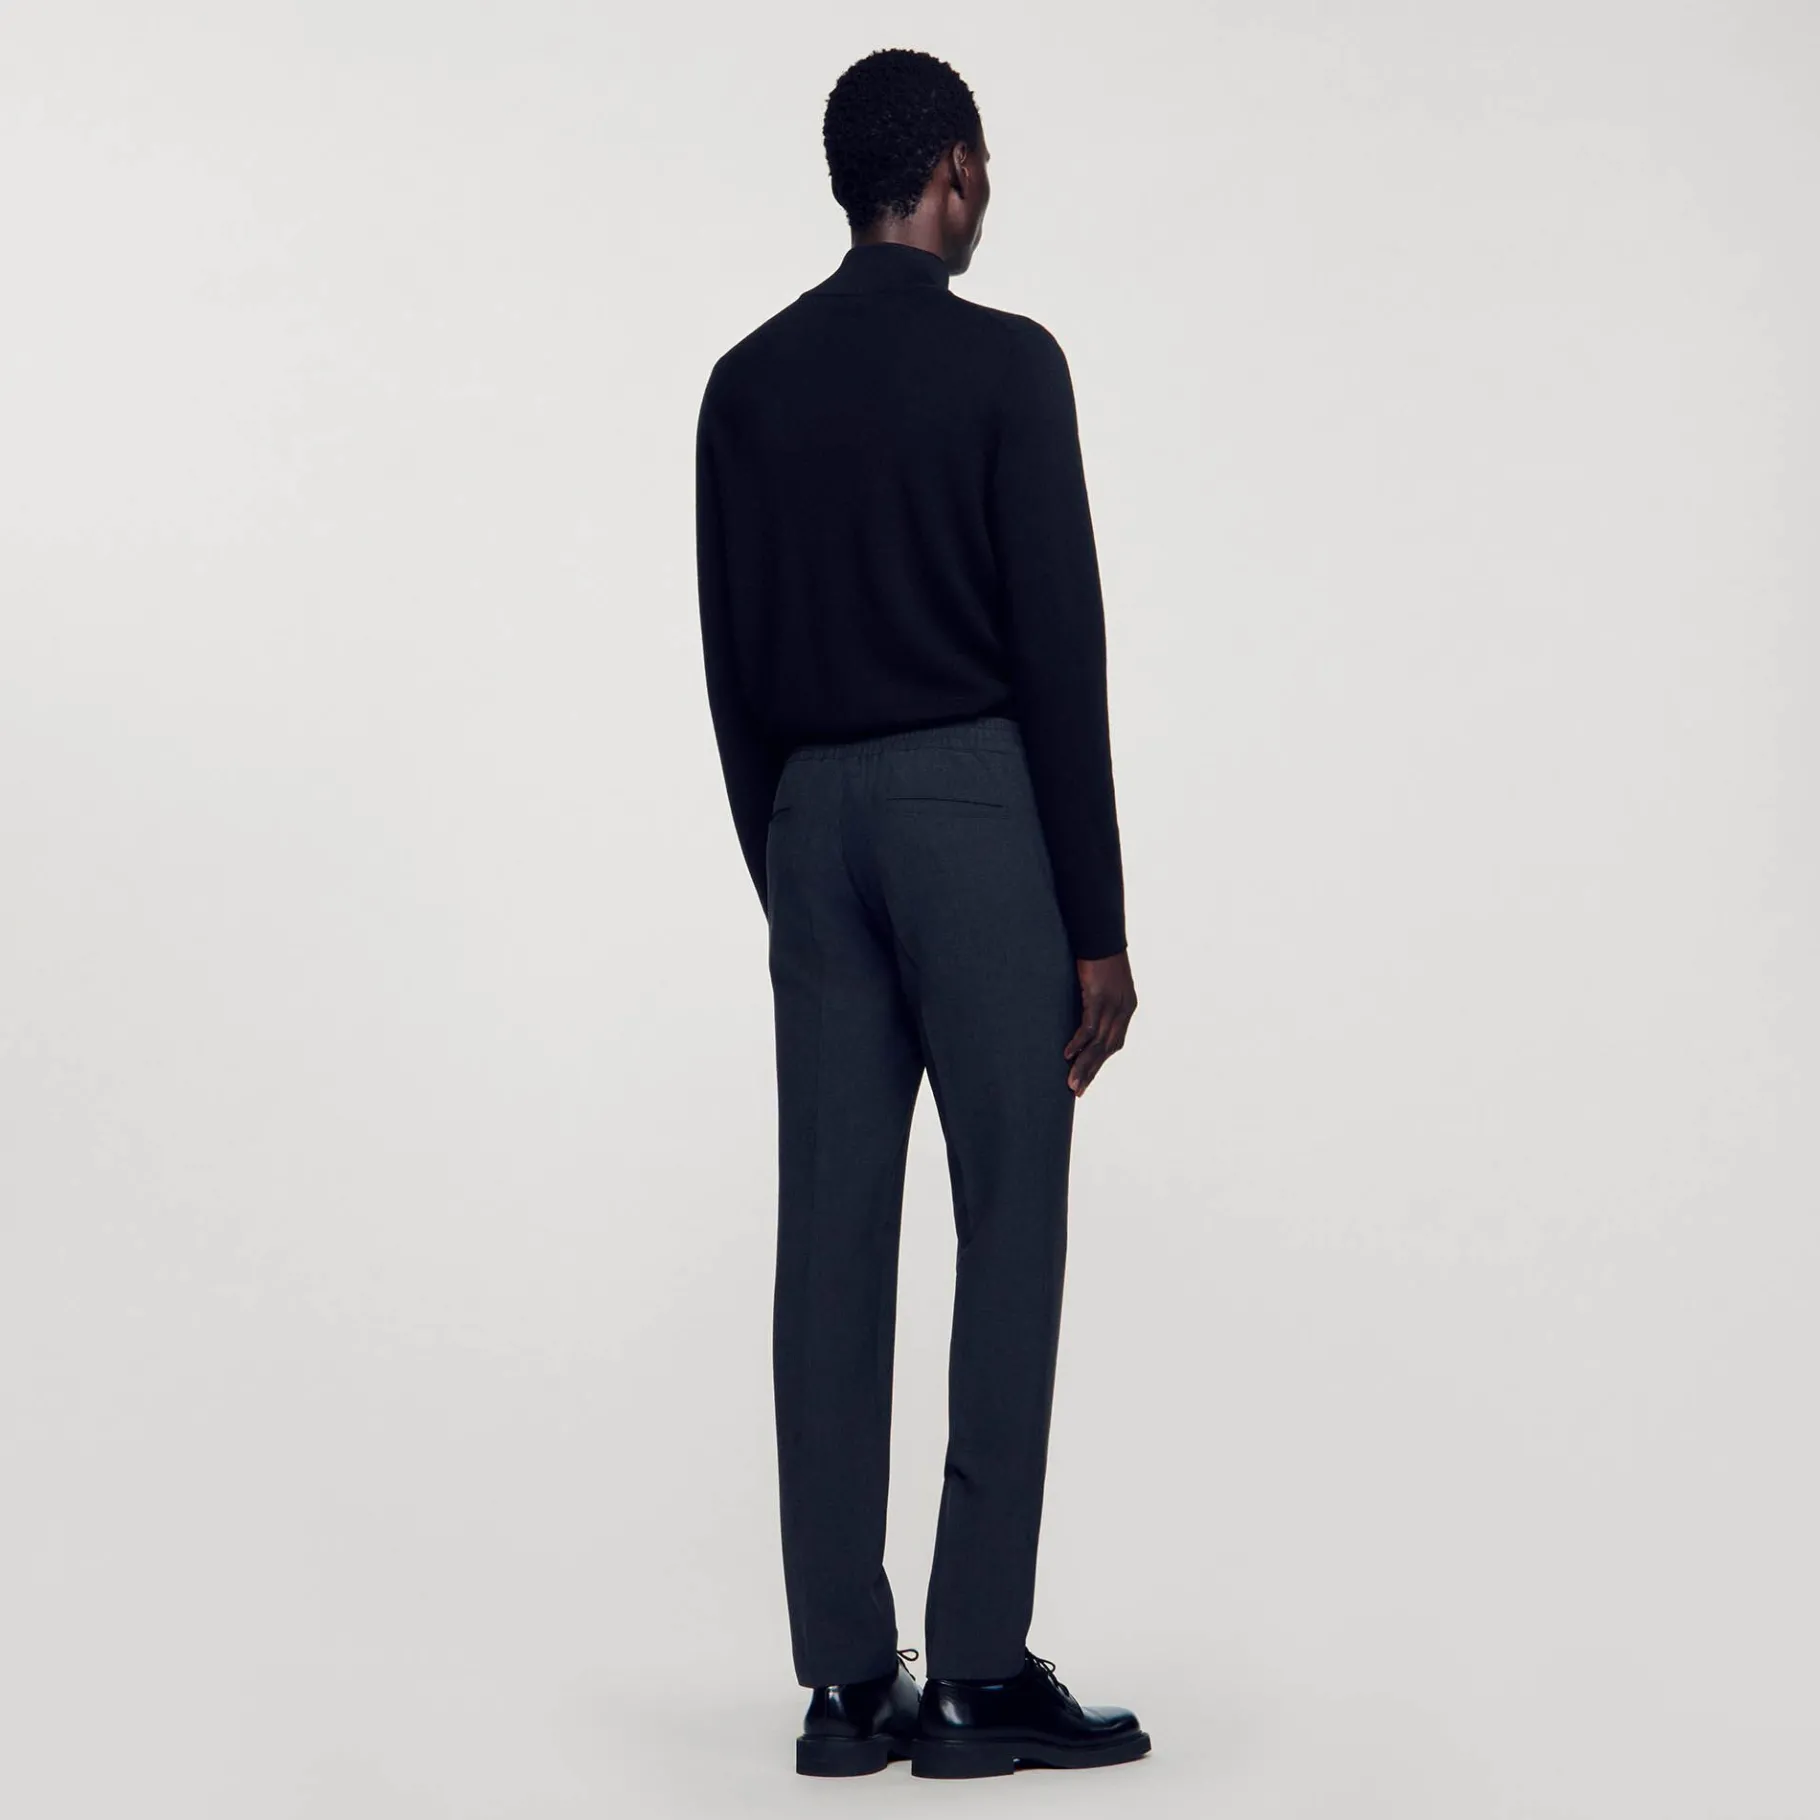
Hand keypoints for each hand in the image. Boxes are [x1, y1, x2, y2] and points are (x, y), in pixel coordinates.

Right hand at [1064, 949, 1136, 1095]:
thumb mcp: (1103, 982)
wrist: (1101, 934)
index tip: (1086, 1078)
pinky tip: (1067, 1054)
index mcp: (1126, 1008)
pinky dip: (1078, 1043)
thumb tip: (1083, 1014)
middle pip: (1108, 1048)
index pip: (1114, 1043)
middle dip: (1092, 1071)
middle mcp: (1123, 1009)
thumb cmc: (1099, 956)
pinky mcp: (1099, 996)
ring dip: (1084, 1064)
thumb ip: (1098, 1001)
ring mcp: (1112, 1004)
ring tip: (1071, 1082)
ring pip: (1099, 1043)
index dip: (1100, 1062)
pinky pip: (1089, 1026)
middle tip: (1078, 1090)